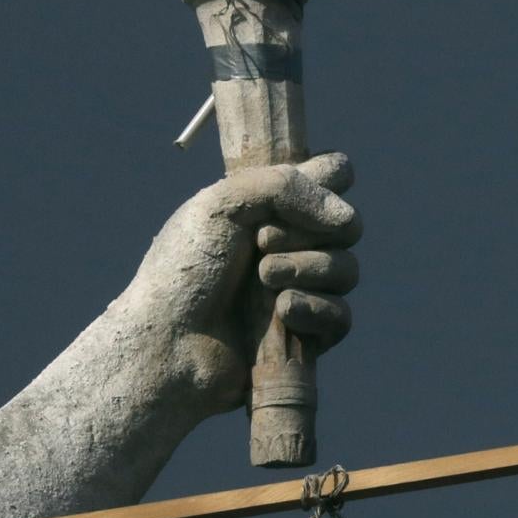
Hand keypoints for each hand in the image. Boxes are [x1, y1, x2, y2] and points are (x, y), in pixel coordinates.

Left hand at [129, 151, 361, 411]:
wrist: (168, 342)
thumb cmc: (184, 270)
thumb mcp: (224, 203)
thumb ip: (288, 187)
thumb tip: (348, 220)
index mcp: (270, 207)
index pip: (333, 175)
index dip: (328, 182)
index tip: (297, 195)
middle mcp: (291, 246)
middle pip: (348, 226)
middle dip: (307, 232)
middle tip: (259, 242)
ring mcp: (301, 291)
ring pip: (347, 270)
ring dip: (308, 269)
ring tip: (263, 279)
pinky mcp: (307, 336)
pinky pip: (340, 315)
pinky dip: (314, 309)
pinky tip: (282, 312)